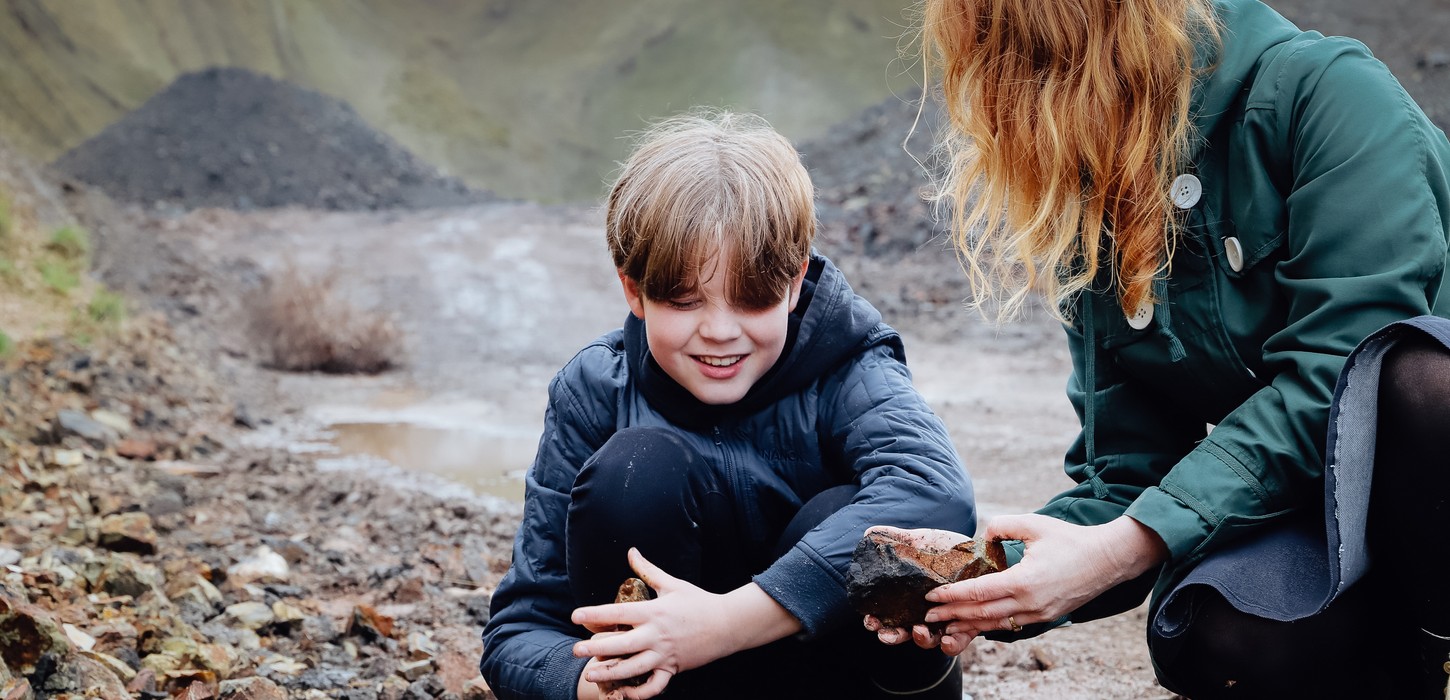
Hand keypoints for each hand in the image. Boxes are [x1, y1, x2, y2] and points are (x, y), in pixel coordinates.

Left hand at [571, 548, 800, 698]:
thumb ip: (647, 570)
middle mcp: (656, 634)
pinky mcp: (673, 669)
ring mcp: (664, 654)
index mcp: (653, 612)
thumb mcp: (672, 583)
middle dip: (595, 648)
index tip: (576, 616)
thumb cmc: (698, 601)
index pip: (617, 613)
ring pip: (632, 668)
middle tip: (575, 650)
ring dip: (609, 672)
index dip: (594, 615)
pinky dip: (638, 692)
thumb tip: (631, 551)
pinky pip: (654, 686)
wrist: (728, 624)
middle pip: (620, 644)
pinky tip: (623, 692)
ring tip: (590, 673)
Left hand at [921, 514, 1167, 652]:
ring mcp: (1039, 614)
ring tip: (945, 622)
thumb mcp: (1034, 524)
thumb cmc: (1070, 539)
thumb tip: (982, 535)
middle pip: (981, 614)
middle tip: (927, 615)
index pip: (978, 593)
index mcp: (1024, 581)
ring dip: (968, 624)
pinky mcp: (1046, 618)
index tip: (930, 596)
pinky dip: (990, 624)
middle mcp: (1030, 604)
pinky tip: (975, 621)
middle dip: (951, 615)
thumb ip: (1002, 525)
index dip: (951, 595)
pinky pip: (1011, 624)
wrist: (1108, 560)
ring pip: (995, 624)